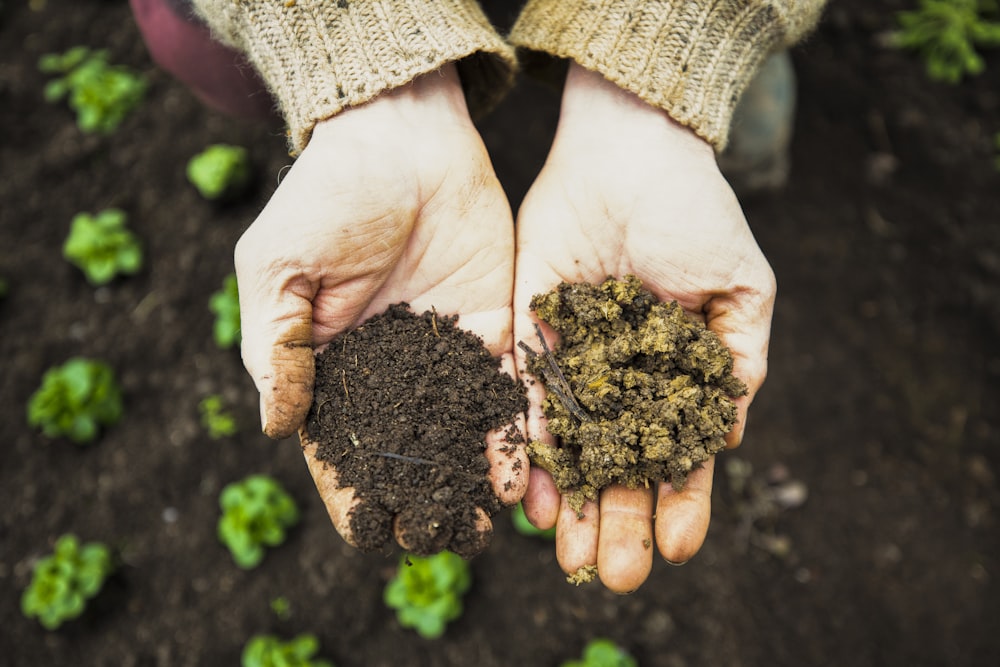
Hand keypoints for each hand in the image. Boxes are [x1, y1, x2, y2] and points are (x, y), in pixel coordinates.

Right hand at [234, 65, 525, 552]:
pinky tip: (515, 476)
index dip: (351, 492)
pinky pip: (503, 391)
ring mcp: (446, 353)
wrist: (402, 137)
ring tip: (481, 531)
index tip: (368, 533)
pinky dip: (507, 434)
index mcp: (334, 364)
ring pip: (458, 433)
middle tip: (435, 542)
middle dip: (418, 500)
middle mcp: (393, 370)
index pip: (340, 445)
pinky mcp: (495, 328)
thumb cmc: (327, 196)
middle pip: (405, 452)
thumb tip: (276, 426)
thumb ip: (276, 346)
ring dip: (466, 482)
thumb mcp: (278, 268)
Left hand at [514, 64, 775, 592]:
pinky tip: (532, 497)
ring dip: (574, 503)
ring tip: (572, 558)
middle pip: (621, 464)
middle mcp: (622, 377)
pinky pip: (528, 400)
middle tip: (617, 577)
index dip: (682, 502)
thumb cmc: (696, 214)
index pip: (678, 453)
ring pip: (573, 448)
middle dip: (621, 521)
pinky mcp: (530, 335)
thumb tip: (730, 440)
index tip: (677, 550)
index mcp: (676, 372)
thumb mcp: (741, 291)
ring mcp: (575, 360)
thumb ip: (737, 364)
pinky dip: (530, 447)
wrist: (630, 154)